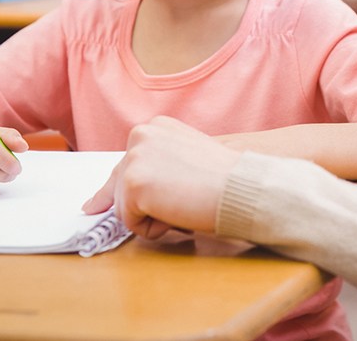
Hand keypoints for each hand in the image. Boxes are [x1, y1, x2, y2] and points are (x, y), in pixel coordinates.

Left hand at [83, 116, 242, 238]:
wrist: (241, 186)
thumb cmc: (224, 179)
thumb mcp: (185, 159)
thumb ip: (156, 167)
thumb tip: (114, 196)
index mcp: (155, 126)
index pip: (127, 165)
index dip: (135, 190)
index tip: (135, 198)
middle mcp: (140, 135)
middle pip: (120, 187)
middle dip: (146, 204)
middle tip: (182, 199)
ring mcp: (134, 158)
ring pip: (123, 207)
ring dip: (152, 216)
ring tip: (184, 203)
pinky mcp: (132, 183)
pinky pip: (130, 223)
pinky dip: (153, 229)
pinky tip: (179, 213)